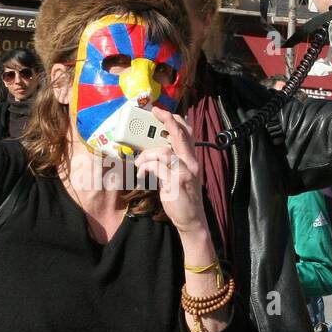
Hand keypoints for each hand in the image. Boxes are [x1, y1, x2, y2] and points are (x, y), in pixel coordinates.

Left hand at [133, 107, 205, 234]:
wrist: (191, 220)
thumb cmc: (183, 197)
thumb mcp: (181, 176)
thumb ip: (172, 162)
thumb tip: (154, 151)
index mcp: (192, 159)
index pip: (187, 133)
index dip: (176, 120)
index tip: (162, 112)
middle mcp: (191, 163)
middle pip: (179, 135)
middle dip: (167, 120)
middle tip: (154, 112)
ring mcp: (184, 172)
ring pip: (163, 152)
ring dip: (146, 156)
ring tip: (139, 164)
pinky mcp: (175, 182)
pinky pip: (156, 167)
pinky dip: (145, 168)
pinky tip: (142, 175)